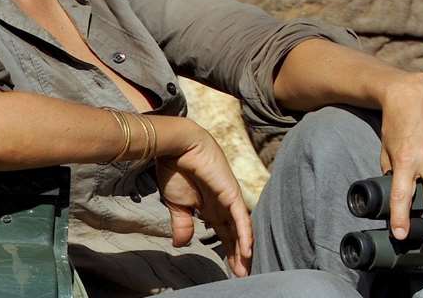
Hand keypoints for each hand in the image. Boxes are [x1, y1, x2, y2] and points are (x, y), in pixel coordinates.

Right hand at [153, 117, 253, 276]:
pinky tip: (247, 251)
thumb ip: (183, 224)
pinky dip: (244, 234)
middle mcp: (223, 205)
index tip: (231, 270)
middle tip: (242, 275)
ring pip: (241, 229)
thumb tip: (182, 244)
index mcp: (210, 208)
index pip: (224, 234)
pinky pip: (241, 217)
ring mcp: (229, 199)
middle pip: (235, 235)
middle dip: (238, 256)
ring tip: (246, 270)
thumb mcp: (177, 205)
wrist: (176, 147)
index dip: (228, 251)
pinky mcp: (231, 193)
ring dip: (244, 250)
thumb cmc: (175, 170)